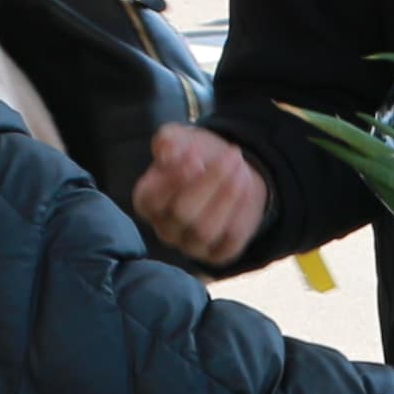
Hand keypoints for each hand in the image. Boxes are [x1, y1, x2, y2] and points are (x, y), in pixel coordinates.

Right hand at [133, 123, 271, 264]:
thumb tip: (168, 153)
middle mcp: (165, 229)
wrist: (228, 170)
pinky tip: (246, 186)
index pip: (151, 199)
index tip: (195, 155)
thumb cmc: (196, 155)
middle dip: (211, 180)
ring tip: (241, 168)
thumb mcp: (179, 139)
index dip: (173, 179)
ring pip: (206, 230)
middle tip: (232, 154)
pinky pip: (231, 239)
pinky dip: (242, 211)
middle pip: (183, 213)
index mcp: (147, 201)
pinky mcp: (218, 254)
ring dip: (229, 194)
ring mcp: (190, 246)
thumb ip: (168, 141)